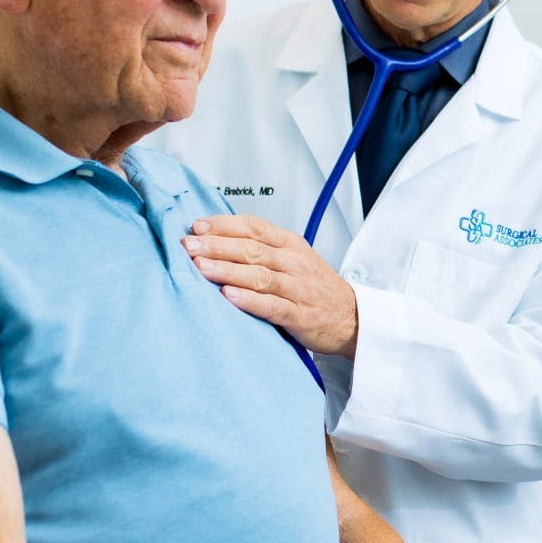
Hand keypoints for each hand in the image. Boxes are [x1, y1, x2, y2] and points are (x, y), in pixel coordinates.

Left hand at [182, 214, 359, 357]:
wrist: (352, 318)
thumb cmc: (315, 288)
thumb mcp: (294, 258)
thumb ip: (262, 248)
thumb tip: (216, 239)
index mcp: (291, 245)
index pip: (255, 227)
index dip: (225, 224)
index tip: (198, 225)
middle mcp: (294, 263)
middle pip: (252, 249)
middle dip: (217, 245)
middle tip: (189, 245)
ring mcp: (298, 289)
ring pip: (259, 275)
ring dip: (227, 270)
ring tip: (201, 267)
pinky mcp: (300, 316)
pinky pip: (272, 306)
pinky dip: (249, 301)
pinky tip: (227, 296)